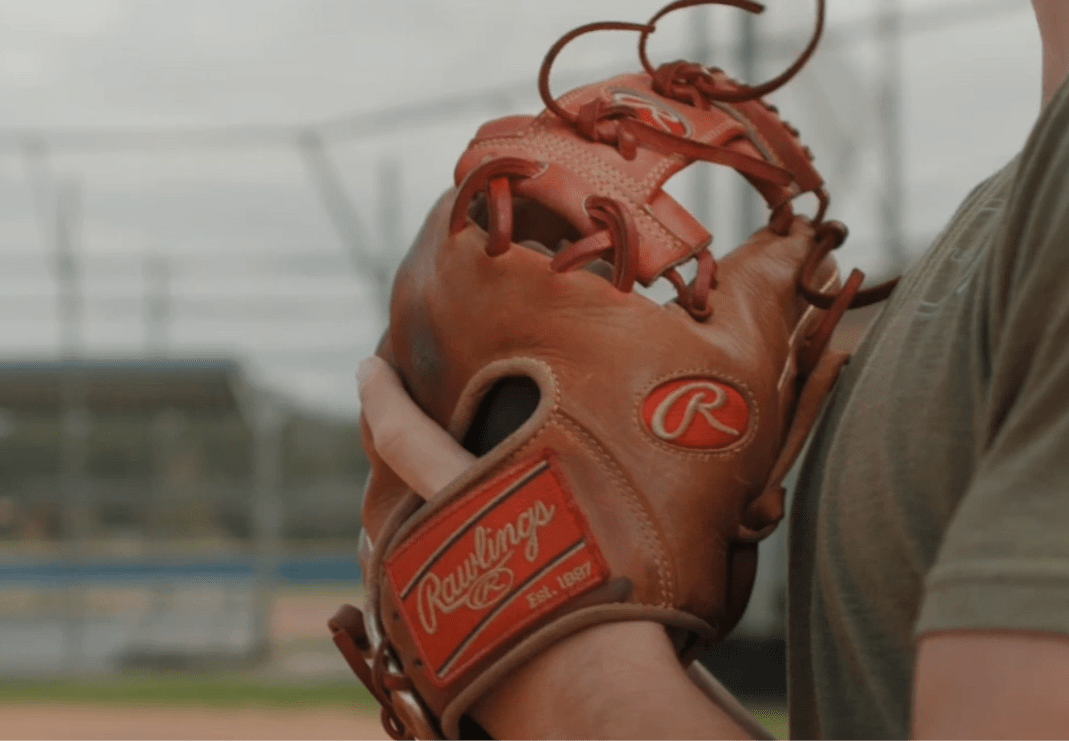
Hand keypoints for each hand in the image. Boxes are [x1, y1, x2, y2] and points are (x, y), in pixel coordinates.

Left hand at [355, 355, 765, 739]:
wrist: (595, 701)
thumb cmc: (622, 600)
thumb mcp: (626, 502)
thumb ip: (611, 456)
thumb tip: (703, 422)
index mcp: (464, 498)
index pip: (399, 432)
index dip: (379, 394)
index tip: (366, 366)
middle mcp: (429, 547)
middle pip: (383, 498)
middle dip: (382, 464)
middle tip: (391, 434)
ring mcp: (425, 604)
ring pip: (389, 554)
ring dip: (394, 528)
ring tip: (409, 512)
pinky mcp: (430, 656)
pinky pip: (409, 604)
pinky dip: (417, 582)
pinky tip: (436, 582)